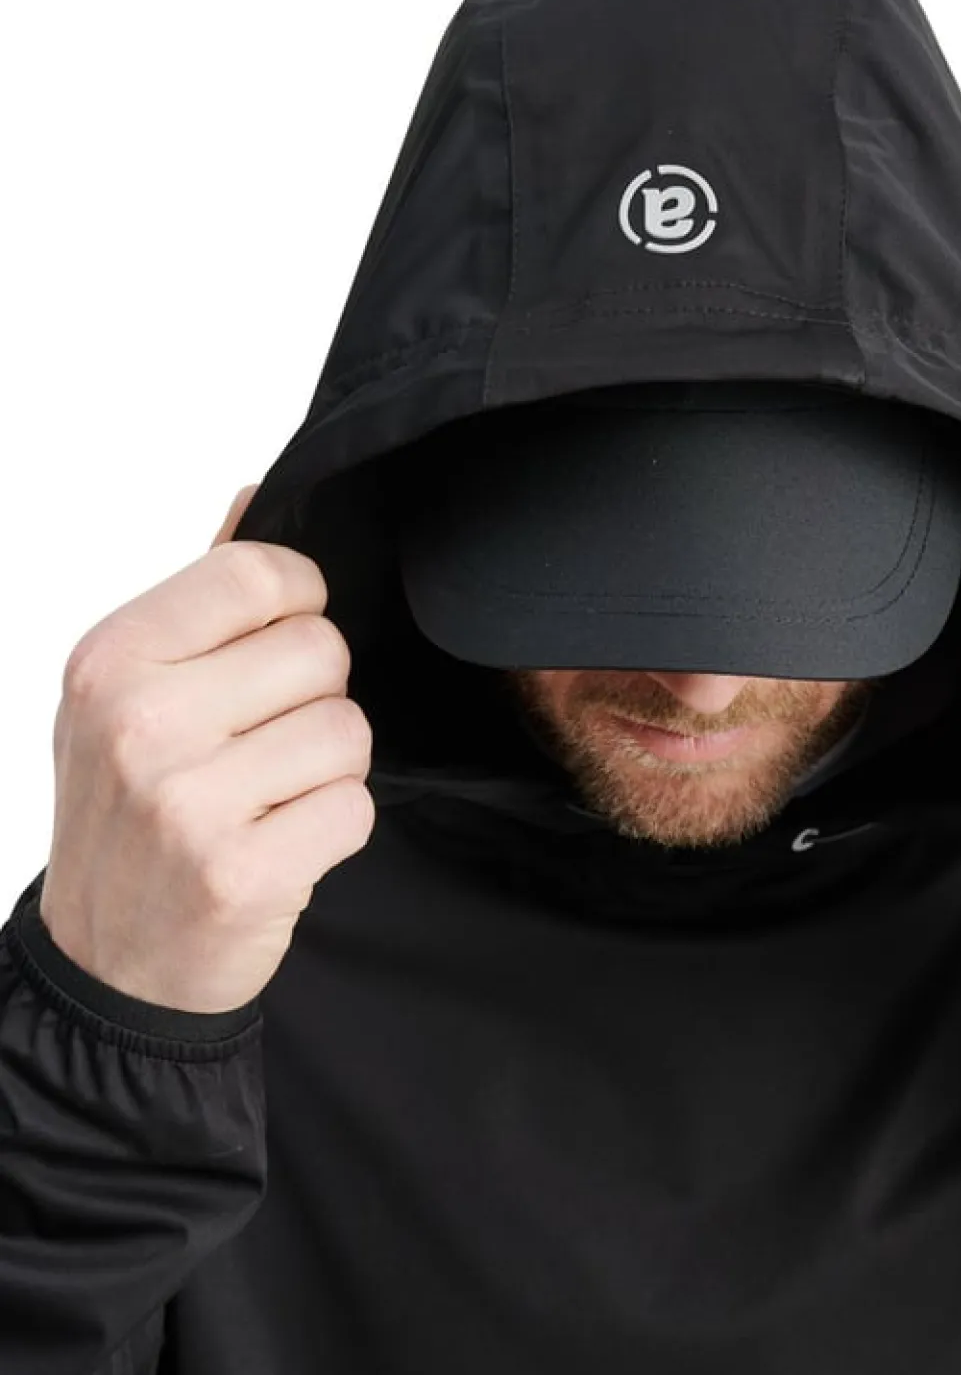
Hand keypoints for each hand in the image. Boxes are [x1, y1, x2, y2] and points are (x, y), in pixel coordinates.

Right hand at [38, 484, 375, 1013]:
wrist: (108, 962)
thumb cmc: (130, 812)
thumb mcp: (133, 693)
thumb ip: (204, 598)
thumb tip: (256, 494)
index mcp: (112, 660)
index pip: (260, 572)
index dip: (302, 600)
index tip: (286, 635)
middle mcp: (141, 722)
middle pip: (323, 650)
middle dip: (315, 697)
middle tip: (262, 744)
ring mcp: (188, 801)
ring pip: (349, 730)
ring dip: (328, 768)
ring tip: (267, 797)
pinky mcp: (242, 872)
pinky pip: (356, 806)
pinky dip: (334, 826)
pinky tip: (280, 844)